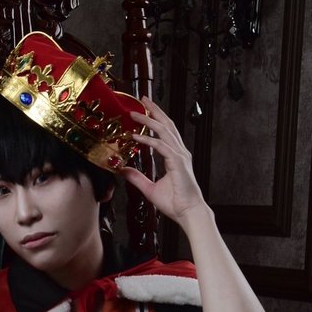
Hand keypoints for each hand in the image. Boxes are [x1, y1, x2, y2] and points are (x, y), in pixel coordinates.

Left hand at [124, 98, 207, 225]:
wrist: (188, 212)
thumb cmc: (174, 202)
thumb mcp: (149, 188)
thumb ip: (137, 178)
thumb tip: (123, 170)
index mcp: (175, 156)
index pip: (165, 131)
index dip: (155, 119)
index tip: (142, 110)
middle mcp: (179, 152)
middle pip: (167, 124)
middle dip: (154, 110)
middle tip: (143, 99)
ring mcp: (180, 156)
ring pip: (164, 131)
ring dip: (149, 120)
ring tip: (135, 113)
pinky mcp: (178, 163)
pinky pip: (161, 146)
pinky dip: (148, 140)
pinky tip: (136, 137)